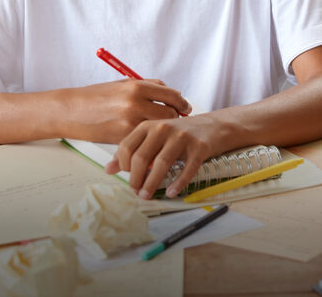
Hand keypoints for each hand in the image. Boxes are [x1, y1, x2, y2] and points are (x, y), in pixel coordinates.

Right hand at [62, 79, 191, 143]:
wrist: (70, 111)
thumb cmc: (96, 96)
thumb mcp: (123, 84)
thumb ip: (148, 86)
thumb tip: (170, 93)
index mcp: (136, 86)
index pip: (172, 95)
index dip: (181, 102)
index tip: (184, 107)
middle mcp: (135, 103)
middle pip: (170, 113)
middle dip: (173, 117)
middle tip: (172, 120)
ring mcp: (129, 121)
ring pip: (158, 128)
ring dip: (161, 130)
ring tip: (159, 130)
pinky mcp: (122, 137)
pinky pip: (143, 139)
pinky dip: (146, 139)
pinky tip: (144, 138)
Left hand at [105, 113, 227, 198]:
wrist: (213, 126)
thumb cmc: (180, 134)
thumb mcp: (154, 137)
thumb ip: (132, 150)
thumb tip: (108, 170)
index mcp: (149, 125)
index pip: (126, 146)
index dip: (123, 166)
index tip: (127, 177)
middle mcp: (163, 128)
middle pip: (141, 157)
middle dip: (135, 179)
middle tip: (136, 191)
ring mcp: (182, 137)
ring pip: (161, 163)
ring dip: (151, 184)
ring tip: (146, 195)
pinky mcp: (199, 147)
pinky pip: (186, 169)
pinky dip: (177, 184)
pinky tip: (171, 192)